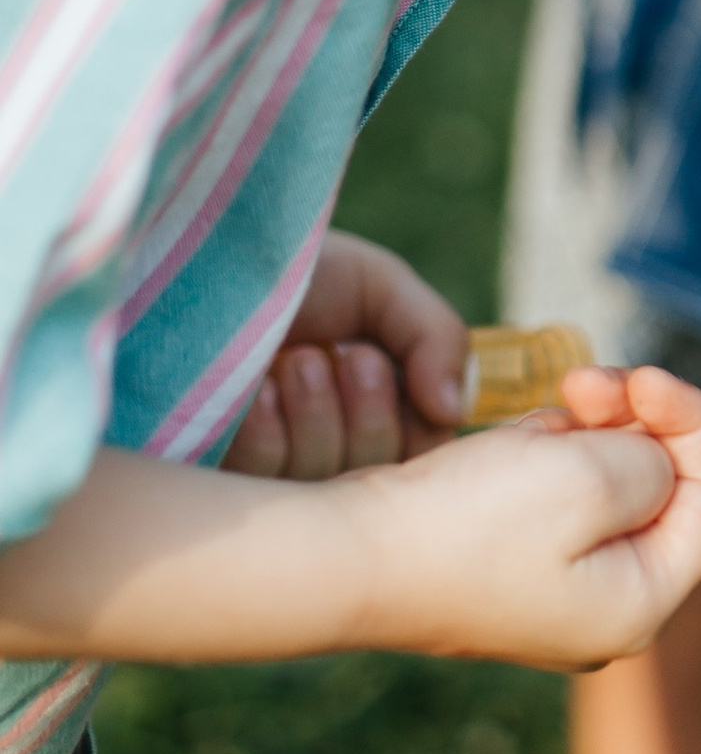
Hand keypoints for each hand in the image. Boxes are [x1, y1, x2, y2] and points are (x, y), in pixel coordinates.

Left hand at [222, 233, 470, 477]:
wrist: (193, 263)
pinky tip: (257, 392)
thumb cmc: (282, 272)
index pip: (421, 463)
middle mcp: (321, 456)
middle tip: (348, 358)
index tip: (385, 364)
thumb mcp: (378, 287)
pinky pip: (266, 489)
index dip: (416, 427)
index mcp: (366, 416)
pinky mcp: (214, 490)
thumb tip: (455, 410)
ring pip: (328, 489)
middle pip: (381, 485)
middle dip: (372, 413)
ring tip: (297, 362)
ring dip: (321, 416)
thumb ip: (436, 335)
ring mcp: (267, 479)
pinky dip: (272, 435)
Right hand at [345, 365, 700, 669]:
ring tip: (532, 427)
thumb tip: (658, 467)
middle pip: (663, 487)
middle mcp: (605, 608)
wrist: (349, 554)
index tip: (647, 375)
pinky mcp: (511, 561)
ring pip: (608, 480)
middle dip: (633, 419)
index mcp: (639, 603)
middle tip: (585, 379)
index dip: (695, 422)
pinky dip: (543, 452)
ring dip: (583, 431)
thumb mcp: (590, 476)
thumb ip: (653, 463)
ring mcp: (555, 589)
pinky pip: (557, 490)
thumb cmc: (467, 523)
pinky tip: (506, 446)